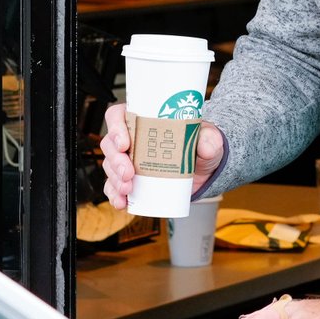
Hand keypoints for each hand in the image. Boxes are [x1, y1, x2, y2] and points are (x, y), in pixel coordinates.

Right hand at [100, 102, 224, 209]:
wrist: (204, 169)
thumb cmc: (199, 145)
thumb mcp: (208, 138)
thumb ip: (209, 138)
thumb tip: (206, 145)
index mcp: (144, 119)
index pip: (118, 116)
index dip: (115, 127)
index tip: (124, 143)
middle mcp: (132, 138)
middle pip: (110, 144)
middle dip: (115, 161)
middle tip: (128, 173)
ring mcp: (129, 160)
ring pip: (110, 166)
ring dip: (114, 179)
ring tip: (128, 190)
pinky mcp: (132, 180)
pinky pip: (115, 186)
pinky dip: (115, 195)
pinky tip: (122, 202)